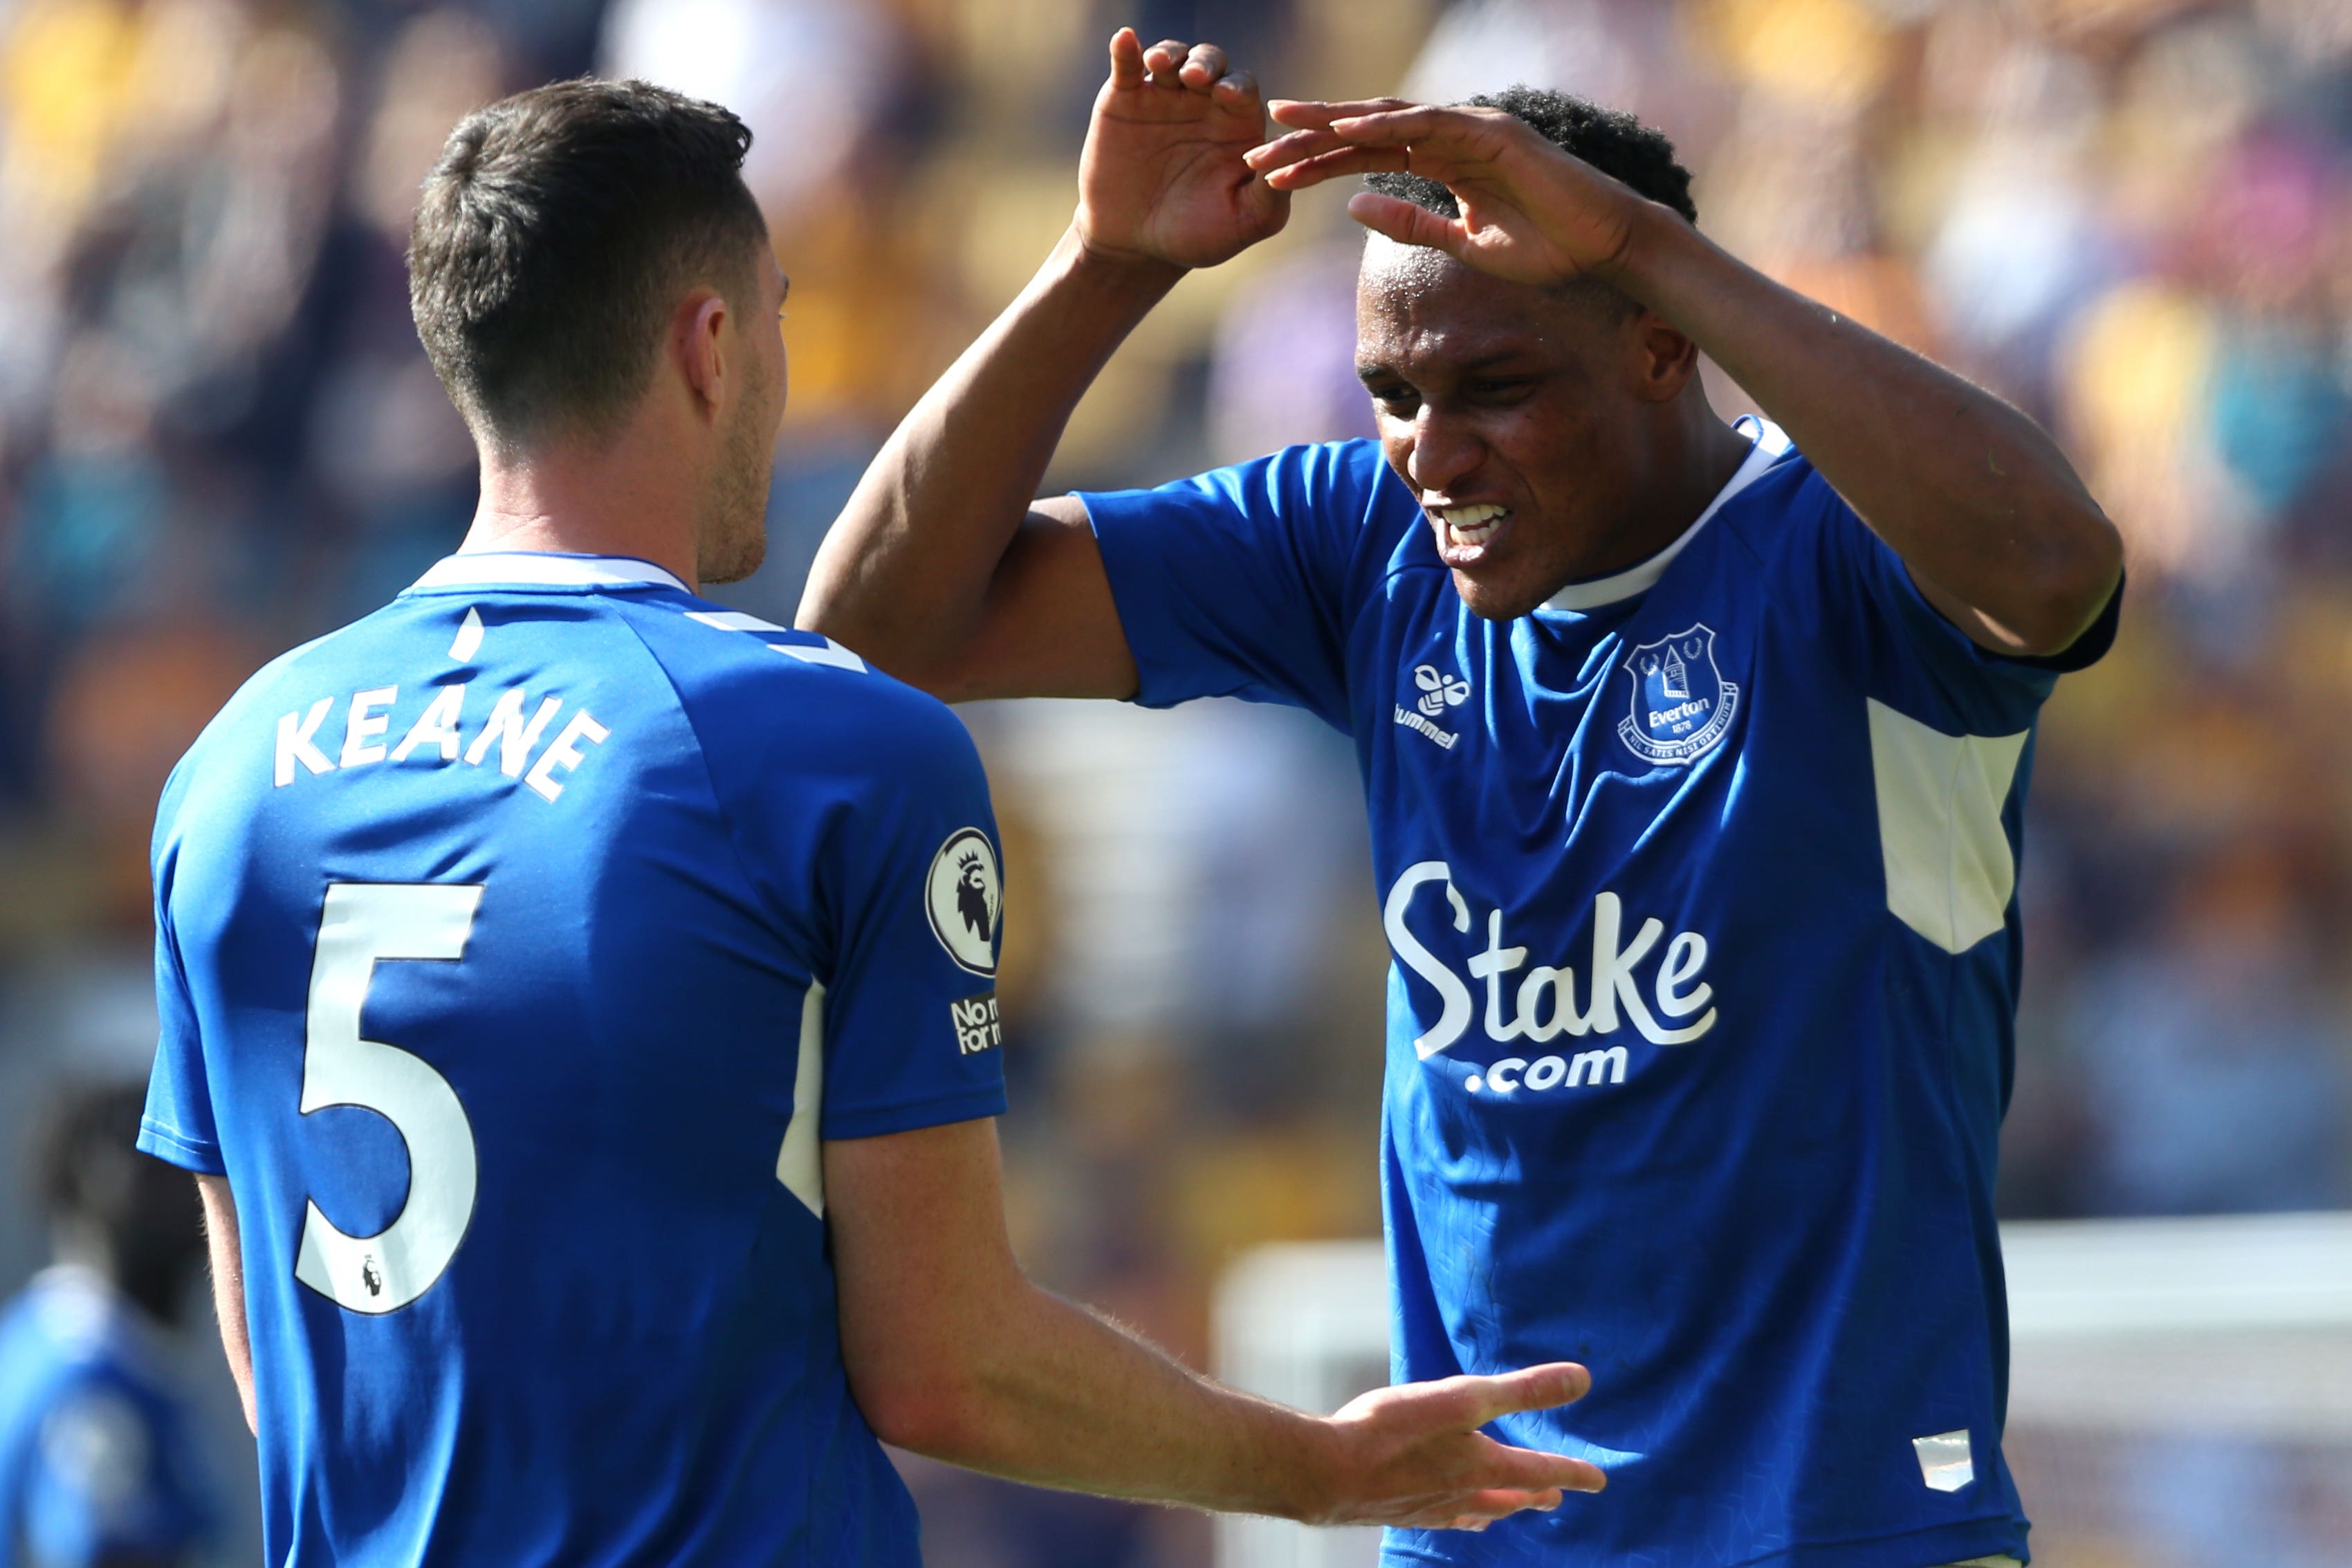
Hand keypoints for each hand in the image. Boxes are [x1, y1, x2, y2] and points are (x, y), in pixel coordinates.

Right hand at [1074, 28, 1288, 270]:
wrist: (1136, 244)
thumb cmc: (1198, 234)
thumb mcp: (1245, 221)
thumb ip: (1272, 194)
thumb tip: (1289, 163)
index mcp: (1236, 124)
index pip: (1243, 90)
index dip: (1238, 87)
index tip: (1230, 96)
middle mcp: (1203, 102)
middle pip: (1211, 64)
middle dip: (1206, 64)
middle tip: (1197, 78)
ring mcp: (1162, 97)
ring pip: (1172, 58)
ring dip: (1169, 54)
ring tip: (1160, 65)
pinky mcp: (1124, 99)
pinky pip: (1126, 66)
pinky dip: (1125, 49)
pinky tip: (1125, 40)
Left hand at [1245, 100, 1643, 288]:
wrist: (1602, 246)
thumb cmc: (1543, 248)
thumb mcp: (1461, 244)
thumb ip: (1409, 223)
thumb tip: (1352, 205)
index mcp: (1440, 162)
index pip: (1365, 157)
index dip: (1317, 163)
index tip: (1270, 175)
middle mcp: (1449, 137)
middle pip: (1366, 129)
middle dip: (1312, 134)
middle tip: (1257, 140)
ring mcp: (1471, 129)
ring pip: (1390, 119)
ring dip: (1338, 121)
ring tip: (1290, 123)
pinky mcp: (1493, 133)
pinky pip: (1430, 124)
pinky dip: (1388, 124)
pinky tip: (1349, 127)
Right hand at [1301, 1362, 1606, 1529]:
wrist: (1328, 1472)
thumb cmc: (1392, 1430)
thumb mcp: (1463, 1399)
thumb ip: (1521, 1390)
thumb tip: (1582, 1380)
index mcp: (1483, 1466)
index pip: (1541, 1471)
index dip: (1573, 1472)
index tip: (1598, 1480)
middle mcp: (1463, 1493)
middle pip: (1511, 1496)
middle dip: (1536, 1494)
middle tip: (1557, 1497)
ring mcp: (1431, 1507)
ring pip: (1478, 1510)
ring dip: (1500, 1506)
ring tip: (1508, 1508)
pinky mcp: (1400, 1511)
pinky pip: (1443, 1518)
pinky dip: (1459, 1515)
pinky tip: (1448, 1512)